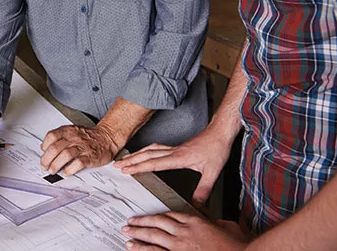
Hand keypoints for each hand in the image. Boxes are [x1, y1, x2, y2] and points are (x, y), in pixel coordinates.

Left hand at [40, 124, 119, 175]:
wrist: (107, 138)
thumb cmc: (88, 137)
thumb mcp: (72, 131)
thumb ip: (58, 138)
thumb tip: (44, 147)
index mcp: (68, 131)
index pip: (52, 136)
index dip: (45, 146)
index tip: (43, 153)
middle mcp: (74, 138)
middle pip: (56, 148)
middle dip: (47, 159)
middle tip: (44, 166)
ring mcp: (82, 147)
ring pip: (65, 155)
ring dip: (56, 165)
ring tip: (52, 170)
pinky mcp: (90, 157)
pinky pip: (78, 163)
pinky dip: (70, 169)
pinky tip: (66, 172)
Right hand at [113, 127, 231, 206]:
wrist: (220, 133)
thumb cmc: (216, 148)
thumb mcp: (213, 172)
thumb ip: (203, 190)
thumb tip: (196, 205)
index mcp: (179, 158)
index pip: (154, 163)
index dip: (138, 167)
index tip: (126, 170)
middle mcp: (174, 151)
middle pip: (147, 154)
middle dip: (131, 160)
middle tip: (117, 165)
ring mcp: (174, 148)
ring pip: (150, 149)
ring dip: (136, 154)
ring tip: (124, 159)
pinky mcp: (177, 147)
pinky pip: (156, 147)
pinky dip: (145, 150)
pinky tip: (144, 152)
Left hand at [122, 212, 247, 250]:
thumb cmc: (235, 246)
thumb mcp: (228, 227)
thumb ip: (218, 223)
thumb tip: (216, 223)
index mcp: (195, 221)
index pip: (171, 214)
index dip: (157, 216)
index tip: (149, 216)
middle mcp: (184, 231)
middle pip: (157, 223)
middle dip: (141, 222)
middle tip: (130, 222)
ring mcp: (180, 245)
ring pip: (153, 236)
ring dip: (137, 234)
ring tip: (126, 233)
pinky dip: (143, 249)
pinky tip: (133, 248)